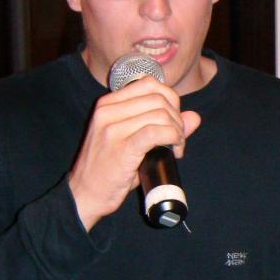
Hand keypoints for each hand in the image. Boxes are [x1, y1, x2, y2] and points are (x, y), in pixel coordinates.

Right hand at [67, 76, 200, 229]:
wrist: (84, 195)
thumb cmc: (109, 169)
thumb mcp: (132, 140)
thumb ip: (162, 124)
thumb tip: (194, 116)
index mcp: (108, 103)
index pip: (150, 84)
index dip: (171, 101)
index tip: (173, 122)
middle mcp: (108, 111)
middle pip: (159, 99)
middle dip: (177, 118)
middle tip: (177, 140)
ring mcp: (113, 129)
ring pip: (161, 114)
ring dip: (177, 131)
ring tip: (175, 148)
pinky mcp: (122, 148)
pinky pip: (157, 132)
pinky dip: (173, 138)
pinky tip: (175, 149)